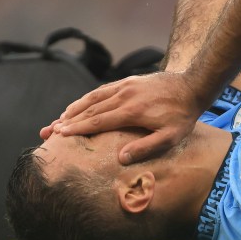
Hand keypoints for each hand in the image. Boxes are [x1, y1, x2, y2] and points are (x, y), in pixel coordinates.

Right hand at [40, 72, 203, 163]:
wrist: (192, 85)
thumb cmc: (182, 115)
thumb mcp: (169, 137)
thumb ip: (146, 147)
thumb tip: (120, 158)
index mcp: (131, 111)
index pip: (97, 121)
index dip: (77, 128)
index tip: (58, 134)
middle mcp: (123, 95)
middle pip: (89, 109)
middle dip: (67, 120)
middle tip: (47, 130)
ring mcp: (125, 86)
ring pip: (93, 97)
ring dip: (74, 109)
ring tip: (58, 119)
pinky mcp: (128, 81)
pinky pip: (102, 90)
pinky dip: (87, 98)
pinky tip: (80, 105)